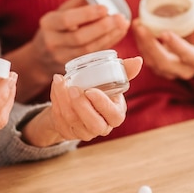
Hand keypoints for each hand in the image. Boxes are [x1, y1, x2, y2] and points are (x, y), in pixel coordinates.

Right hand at [7, 0, 129, 101]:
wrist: (40, 59)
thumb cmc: (56, 28)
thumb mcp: (62, 11)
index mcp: (48, 24)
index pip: (67, 19)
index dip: (87, 14)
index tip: (105, 7)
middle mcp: (52, 42)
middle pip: (79, 37)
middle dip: (102, 28)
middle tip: (120, 17)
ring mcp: (62, 58)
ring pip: (88, 49)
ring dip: (108, 37)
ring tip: (123, 24)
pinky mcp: (72, 68)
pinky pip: (93, 56)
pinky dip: (108, 44)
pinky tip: (118, 34)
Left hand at [21, 57, 142, 145]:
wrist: (76, 102)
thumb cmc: (98, 90)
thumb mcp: (111, 81)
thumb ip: (125, 71)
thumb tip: (138, 60)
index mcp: (115, 115)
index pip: (113, 115)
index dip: (102, 104)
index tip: (90, 90)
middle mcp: (102, 127)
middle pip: (93, 124)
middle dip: (81, 105)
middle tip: (72, 87)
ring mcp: (84, 132)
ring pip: (72, 120)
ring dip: (63, 99)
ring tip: (60, 80)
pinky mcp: (68, 132)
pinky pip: (59, 119)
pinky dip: (56, 101)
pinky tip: (56, 88)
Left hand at [131, 9, 193, 79]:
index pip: (189, 55)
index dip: (177, 45)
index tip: (164, 33)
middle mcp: (185, 71)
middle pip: (165, 63)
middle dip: (150, 45)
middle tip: (140, 26)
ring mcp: (171, 73)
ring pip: (153, 63)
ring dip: (142, 44)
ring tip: (136, 24)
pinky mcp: (160, 71)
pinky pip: (148, 61)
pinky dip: (141, 45)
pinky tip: (137, 30)